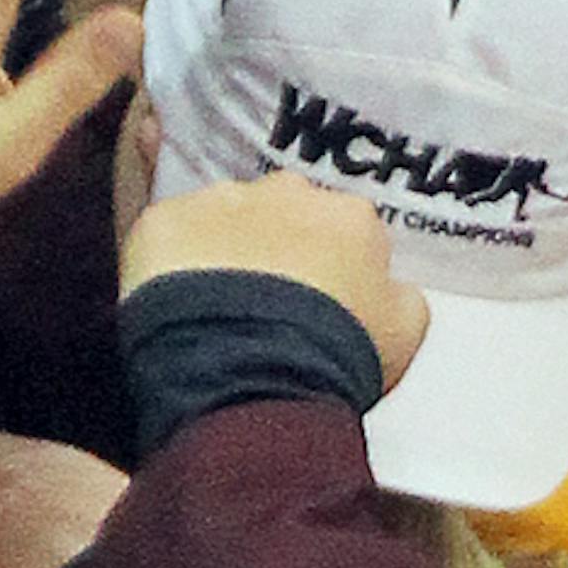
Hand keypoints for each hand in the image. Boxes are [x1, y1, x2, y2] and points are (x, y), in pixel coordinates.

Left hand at [122, 171, 429, 391]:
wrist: (255, 376)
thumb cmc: (337, 358)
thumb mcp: (403, 335)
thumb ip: (401, 295)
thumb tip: (388, 285)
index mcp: (350, 217)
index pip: (342, 227)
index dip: (326, 265)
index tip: (316, 300)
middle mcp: (287, 191)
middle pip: (281, 210)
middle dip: (273, 245)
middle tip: (263, 303)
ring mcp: (222, 200)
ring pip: (221, 215)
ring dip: (220, 247)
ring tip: (213, 308)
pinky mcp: (164, 220)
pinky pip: (165, 233)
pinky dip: (167, 261)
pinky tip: (171, 301)